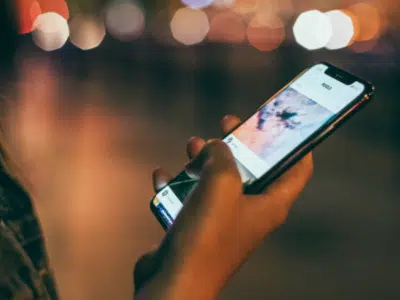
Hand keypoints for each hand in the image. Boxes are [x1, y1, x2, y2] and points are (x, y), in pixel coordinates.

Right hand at [134, 115, 312, 299]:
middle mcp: (250, 211)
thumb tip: (215, 146)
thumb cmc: (207, 234)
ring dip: (205, 160)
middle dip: (240, 143)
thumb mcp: (221, 184)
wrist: (174, 280)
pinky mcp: (199, 226)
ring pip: (219, 179)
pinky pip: (192, 196)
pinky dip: (179, 183)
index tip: (282, 121)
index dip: (295, 143)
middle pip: (253, 168)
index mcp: (270, 203)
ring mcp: (223, 220)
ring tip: (191, 145)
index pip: (298, 168)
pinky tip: (164, 175)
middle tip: (226, 123)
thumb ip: (222, 155)